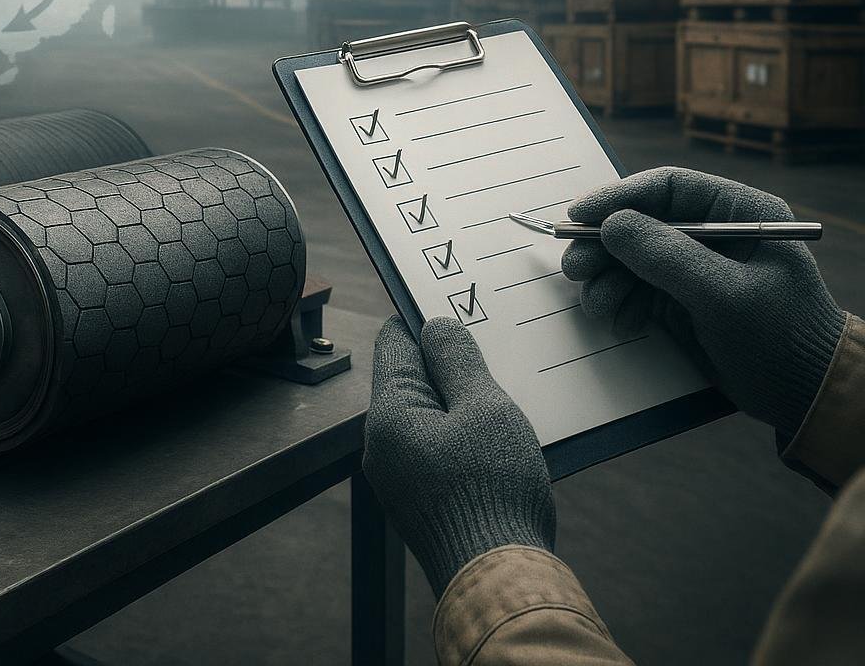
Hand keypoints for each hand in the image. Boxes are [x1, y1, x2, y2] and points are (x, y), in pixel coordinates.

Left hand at [363, 315, 554, 596]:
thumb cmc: (493, 489)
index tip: (461, 310)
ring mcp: (399, 476)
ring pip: (429, 416)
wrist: (499, 578)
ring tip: (506, 400)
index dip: (427, 321)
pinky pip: (438, 450)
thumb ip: (457, 361)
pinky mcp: (421, 499)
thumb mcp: (484, 408)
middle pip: (412, 379)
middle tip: (496, 356)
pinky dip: (465, 438)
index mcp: (388, 415)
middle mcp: (382, 444)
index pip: (395, 342)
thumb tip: (435, 327)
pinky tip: (499, 442)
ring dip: (463, 404)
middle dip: (451, 366)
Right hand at [562, 167, 844, 436]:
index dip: (619, 197)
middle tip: (576, 268)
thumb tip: (611, 226)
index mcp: (740, 214)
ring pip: (629, 257)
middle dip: (603, 246)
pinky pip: (633, 289)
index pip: (669, 188)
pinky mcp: (680, 299)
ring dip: (606, 279)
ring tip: (599, 305)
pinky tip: (622, 321)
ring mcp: (694, 268)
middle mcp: (713, 234)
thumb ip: (667, 257)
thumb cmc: (782, 339)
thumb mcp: (725, 294)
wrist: (803, 396)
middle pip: (640, 222)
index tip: (578, 216)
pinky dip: (619, 303)